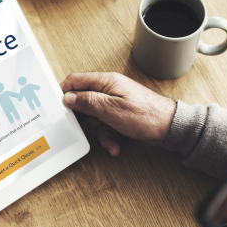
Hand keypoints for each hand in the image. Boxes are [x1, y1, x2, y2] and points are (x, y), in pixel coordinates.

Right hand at [60, 72, 175, 155]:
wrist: (168, 129)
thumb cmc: (146, 115)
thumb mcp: (111, 109)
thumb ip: (87, 101)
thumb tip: (69, 97)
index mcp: (105, 82)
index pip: (76, 81)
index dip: (64, 92)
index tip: (58, 107)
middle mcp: (108, 91)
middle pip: (83, 102)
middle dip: (82, 119)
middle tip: (82, 130)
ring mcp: (113, 104)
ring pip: (93, 118)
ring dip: (97, 133)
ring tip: (107, 141)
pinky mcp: (118, 116)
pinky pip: (104, 126)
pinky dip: (107, 138)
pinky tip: (114, 146)